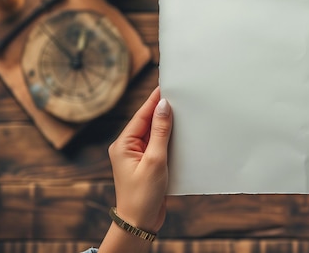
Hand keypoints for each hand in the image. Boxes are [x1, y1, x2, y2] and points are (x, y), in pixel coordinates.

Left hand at [108, 86, 171, 232]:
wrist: (139, 223)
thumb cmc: (142, 195)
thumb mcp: (155, 160)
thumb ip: (160, 132)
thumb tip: (163, 106)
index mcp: (123, 144)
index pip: (142, 115)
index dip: (155, 100)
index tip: (167, 85)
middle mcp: (128, 147)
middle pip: (148, 122)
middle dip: (164, 110)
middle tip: (181, 95)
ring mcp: (138, 156)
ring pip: (156, 134)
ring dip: (169, 125)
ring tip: (185, 111)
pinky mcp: (148, 165)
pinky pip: (160, 145)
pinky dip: (171, 139)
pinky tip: (183, 135)